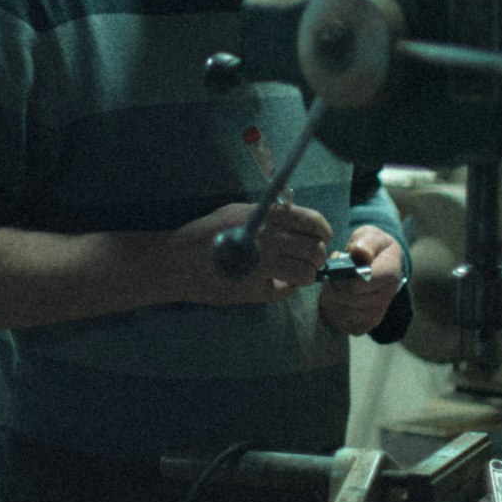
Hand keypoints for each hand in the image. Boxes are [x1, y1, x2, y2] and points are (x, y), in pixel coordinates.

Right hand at [165, 202, 330, 305]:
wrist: (178, 261)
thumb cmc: (206, 233)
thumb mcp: (237, 211)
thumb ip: (268, 214)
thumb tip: (298, 219)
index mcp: (265, 215)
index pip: (311, 222)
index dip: (323, 231)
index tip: (322, 238)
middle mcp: (268, 237)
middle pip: (314, 249)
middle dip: (316, 256)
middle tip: (308, 259)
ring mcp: (262, 264)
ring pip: (306, 272)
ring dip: (305, 274)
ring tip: (294, 273)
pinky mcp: (255, 287)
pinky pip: (287, 290)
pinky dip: (287, 288)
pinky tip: (275, 283)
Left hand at [319, 225, 405, 335]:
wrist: (377, 265)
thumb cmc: (370, 248)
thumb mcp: (371, 236)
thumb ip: (366, 242)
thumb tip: (360, 254)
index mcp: (390, 273)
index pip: (360, 282)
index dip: (342, 274)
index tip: (337, 259)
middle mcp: (386, 298)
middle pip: (347, 296)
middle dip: (332, 283)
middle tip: (330, 272)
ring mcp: (375, 315)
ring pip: (340, 310)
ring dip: (329, 295)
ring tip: (332, 283)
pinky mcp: (363, 326)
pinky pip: (338, 321)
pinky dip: (330, 308)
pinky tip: (334, 296)